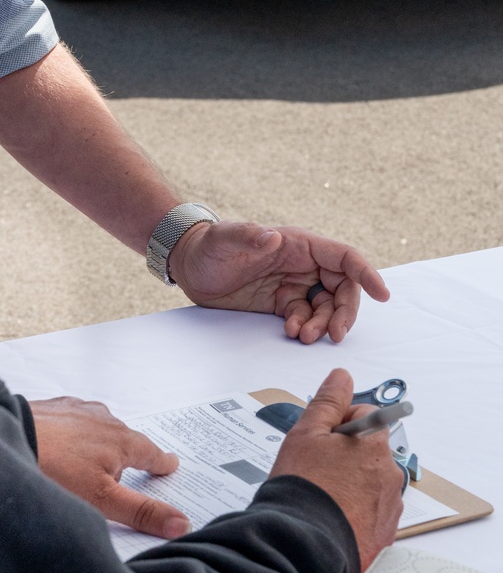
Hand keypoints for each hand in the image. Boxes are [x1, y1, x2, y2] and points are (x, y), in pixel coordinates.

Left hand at [29, 396, 189, 539]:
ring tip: (90, 462)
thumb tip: (182, 523)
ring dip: (99, 442)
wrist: (6, 436)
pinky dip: (73, 432)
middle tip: (128, 470)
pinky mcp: (52, 407)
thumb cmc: (54, 469)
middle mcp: (104, 419)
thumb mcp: (103, 500)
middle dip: (128, 455)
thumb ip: (142, 512)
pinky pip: (72, 420)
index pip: (152, 453)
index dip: (162, 463)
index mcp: (123, 440)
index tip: (170, 464)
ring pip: (98, 427)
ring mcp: (77, 409)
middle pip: (125, 440)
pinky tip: (62, 444)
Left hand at [169, 220, 388, 343]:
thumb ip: (248, 236)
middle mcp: (303, 263)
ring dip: (324, 324)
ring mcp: (294, 284)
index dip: (366, 273)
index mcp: (299, 244)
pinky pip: (307, 317)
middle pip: (343, 287)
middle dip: (345, 311)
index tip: (381, 294)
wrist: (190, 266)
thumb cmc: (209, 245)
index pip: (344, 257)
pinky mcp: (283, 303)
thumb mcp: (224, 238)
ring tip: (306, 336)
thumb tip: (273, 238)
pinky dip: (306, 328)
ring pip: (326, 306)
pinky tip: (293, 333)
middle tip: (335, 334)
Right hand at [270, 368, 402, 569]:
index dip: (338, 424)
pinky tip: (329, 518)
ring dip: (349, 485)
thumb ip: (326, 402)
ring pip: (369, 484)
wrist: (302, 547)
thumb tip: (341, 377)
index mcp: (375, 445)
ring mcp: (390, 509)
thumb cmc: (303, 489)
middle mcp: (390, 475)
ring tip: (320, 499)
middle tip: (315, 471)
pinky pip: (370, 514)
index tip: (320, 441)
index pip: (365, 415)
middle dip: (345, 456)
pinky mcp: (384, 536)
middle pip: (368, 452)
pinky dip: (353, 514)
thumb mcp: (305, 435)